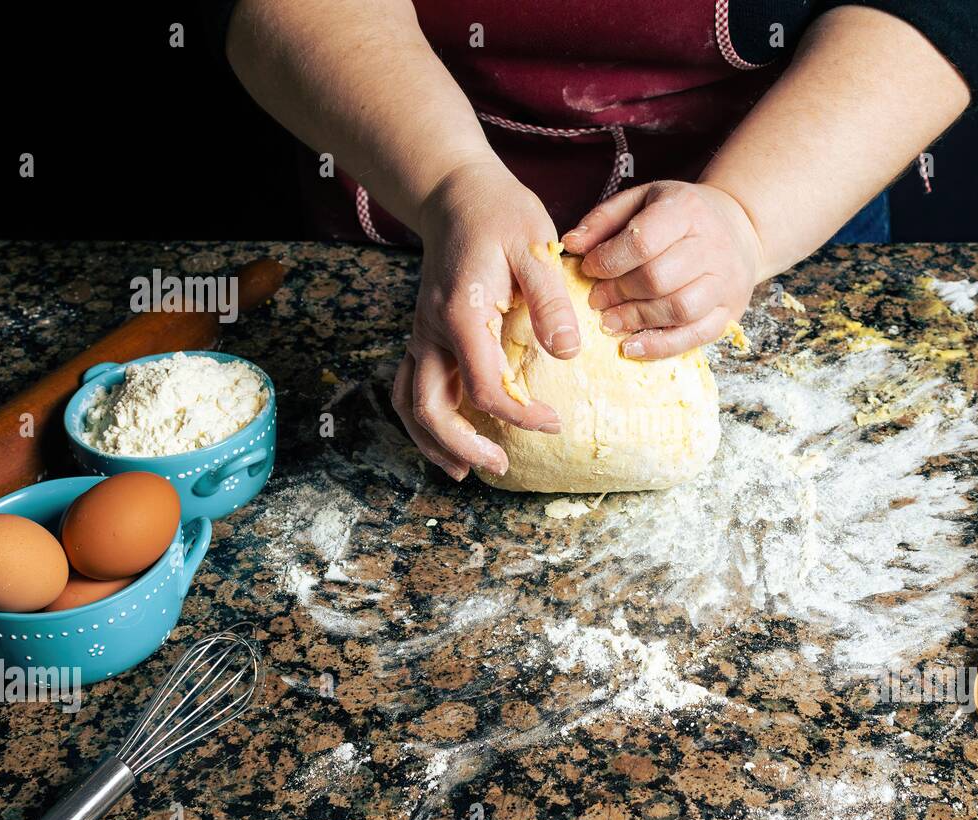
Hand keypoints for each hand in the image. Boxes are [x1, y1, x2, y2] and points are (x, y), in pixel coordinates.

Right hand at [392, 157, 578, 480]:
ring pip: (409, 403)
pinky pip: (409, 387)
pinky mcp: (424, 335)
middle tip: (500, 465)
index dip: (520, 415)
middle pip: (430, 408)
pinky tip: (448, 437)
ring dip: (433, 442)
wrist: (456, 193)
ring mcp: (422, 335)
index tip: (555, 421)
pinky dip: (423, 420)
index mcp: (461, 314)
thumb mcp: (535, 247)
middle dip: (462, 446)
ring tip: (464, 469)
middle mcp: (431, 331)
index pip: (484, 388)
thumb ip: (550, 300)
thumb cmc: (500, 215)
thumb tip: (568, 353)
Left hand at [561, 180, 763, 358]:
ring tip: (608, 322)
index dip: (608, 261)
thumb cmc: (680, 215)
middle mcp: (712, 245)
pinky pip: (696, 336)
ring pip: (678, 310)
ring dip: (636, 320)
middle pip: (658, 279)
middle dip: (618, 293)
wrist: (738, 227)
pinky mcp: (730, 311)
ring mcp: (725, 282)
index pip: (643, 241)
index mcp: (687, 210)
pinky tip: (631, 346)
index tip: (588, 269)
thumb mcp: (642, 201)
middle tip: (596, 300)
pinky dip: (660, 347)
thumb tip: (570, 244)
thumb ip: (603, 220)